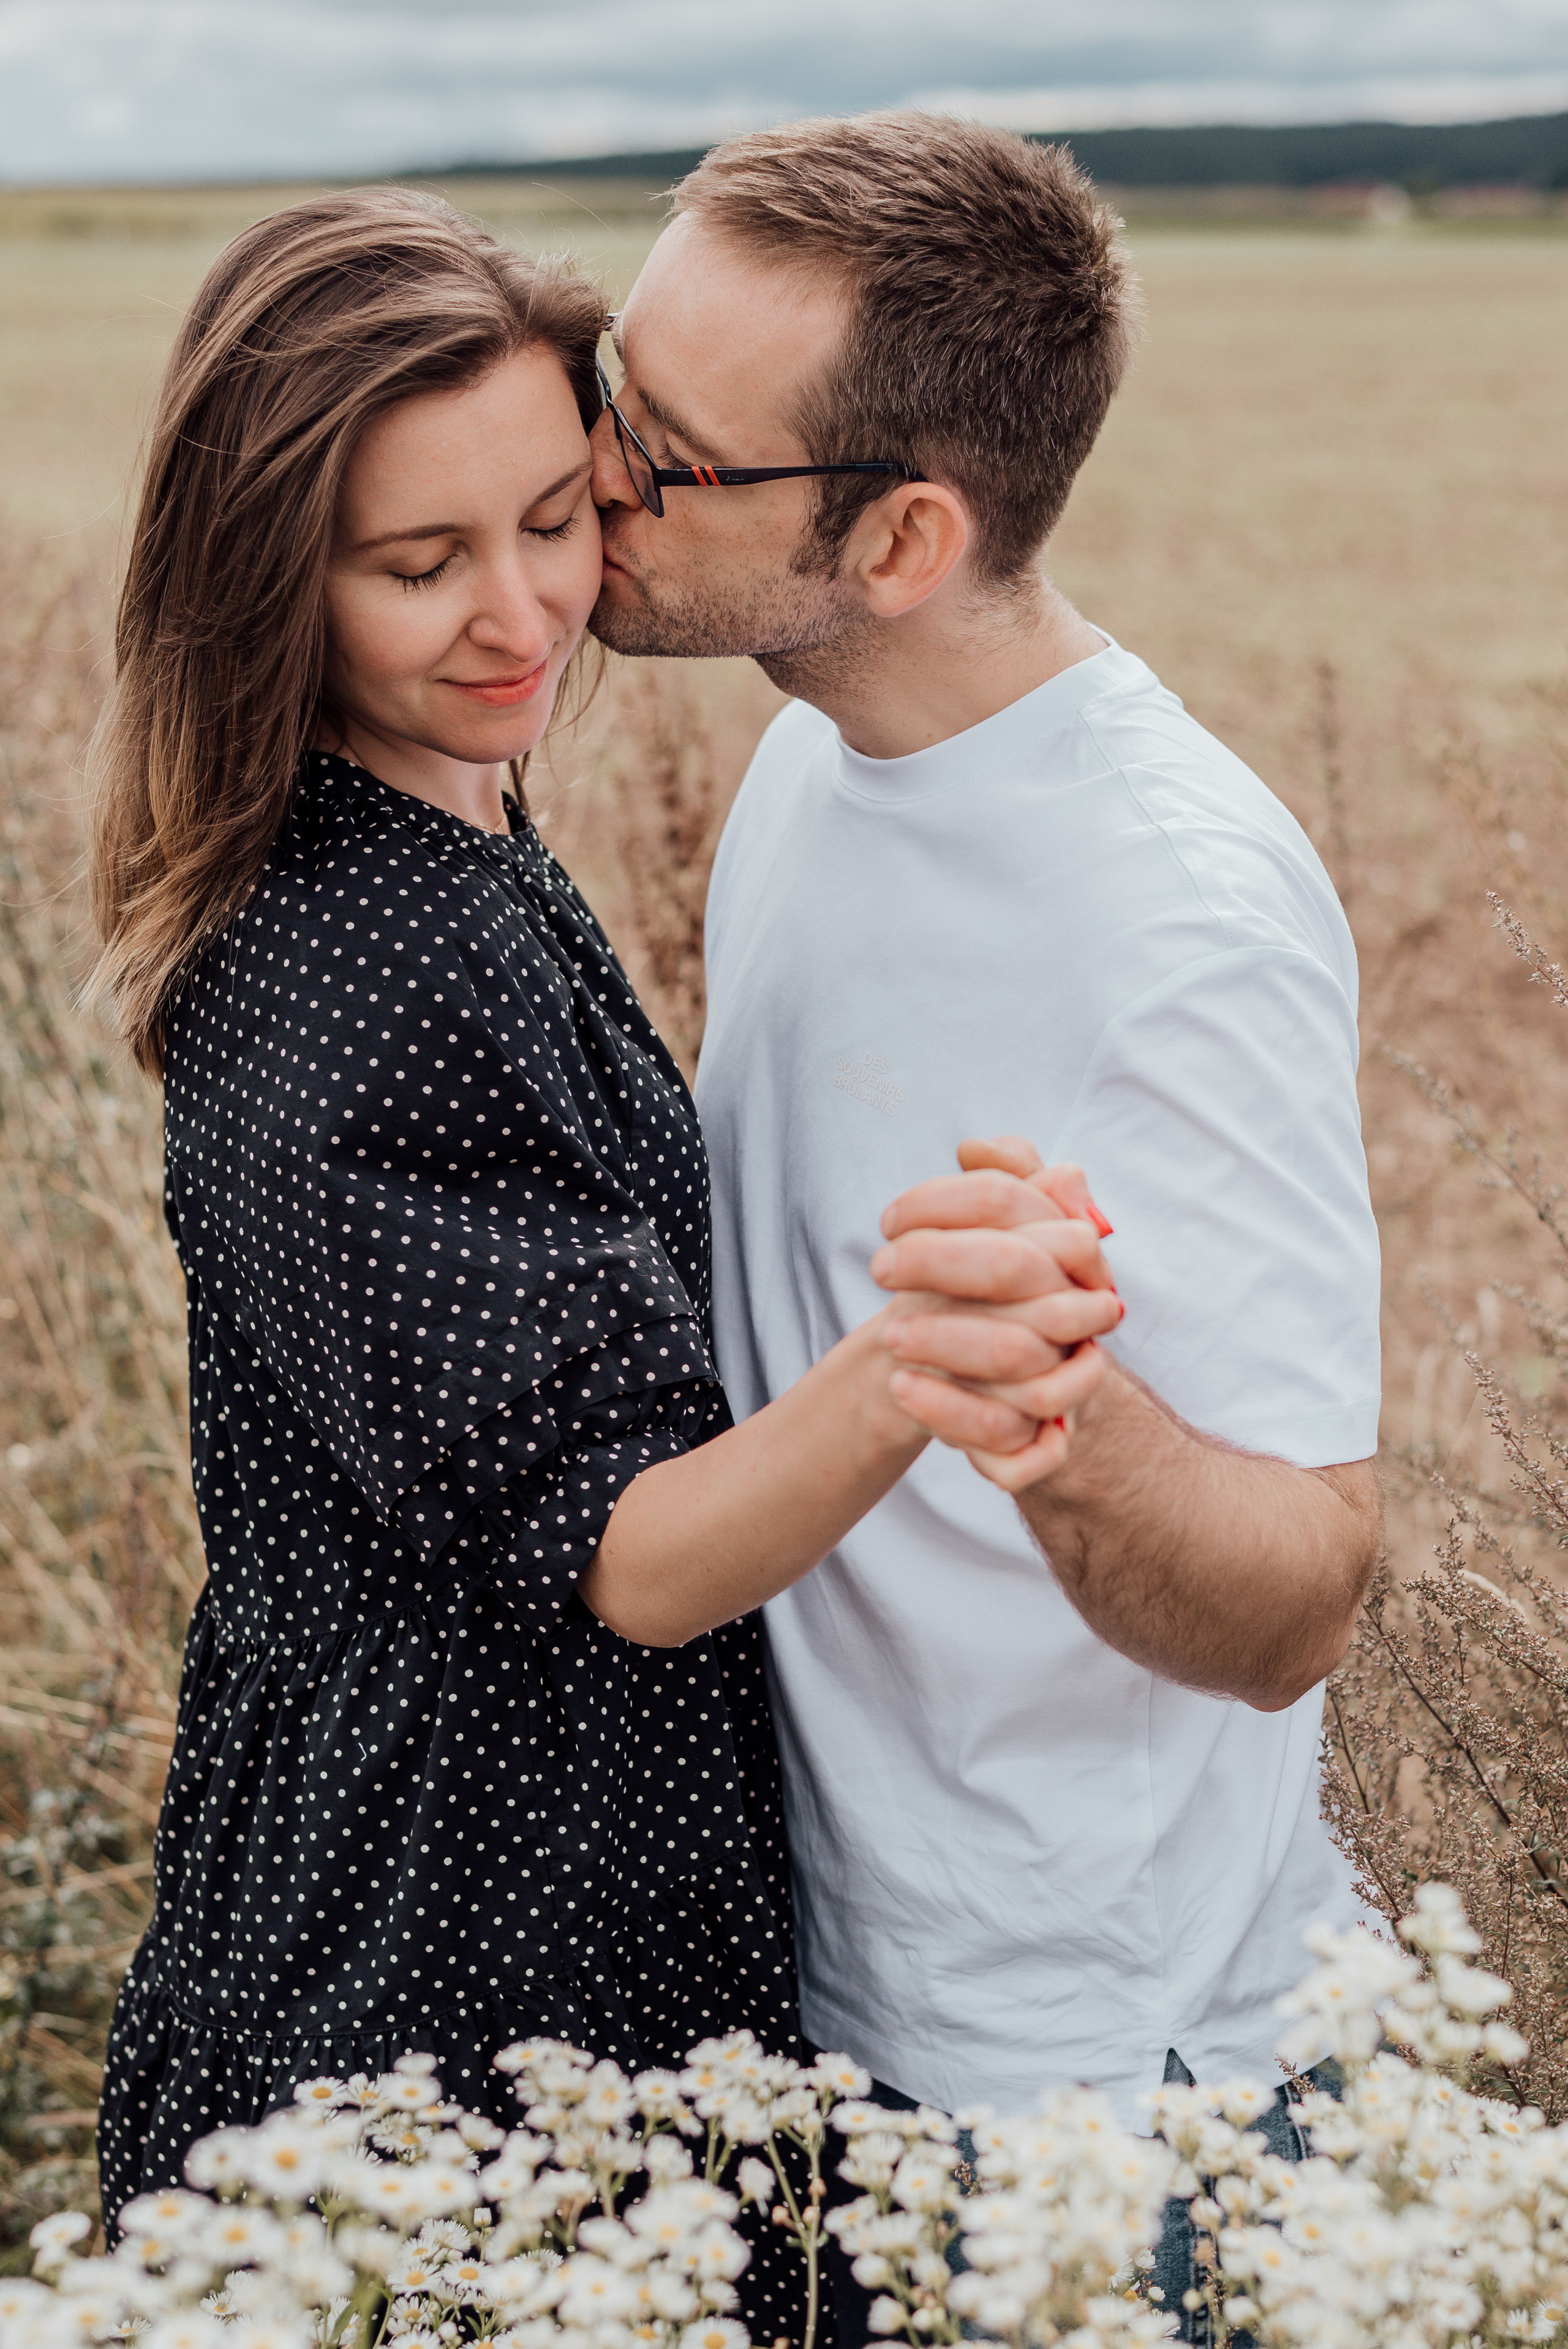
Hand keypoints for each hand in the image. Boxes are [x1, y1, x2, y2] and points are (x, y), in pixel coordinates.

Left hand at [869, 1137, 1121, 1490]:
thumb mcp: (1010, 1235)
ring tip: (887, 1338)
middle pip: (1015, 1269)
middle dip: (937, 1263)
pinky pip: (1014, 1444)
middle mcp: (1085, 1312)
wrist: (1027, 1395)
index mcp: (1075, 1255)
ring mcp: (1074, 1380)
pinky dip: (953, 1418)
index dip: (944, 1203)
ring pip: (1022, 1360)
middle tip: (878, 1268)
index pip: (1013, 1202)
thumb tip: (976, 1149)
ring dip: (943, 1344)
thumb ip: (1004, 1181)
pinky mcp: (1051, 1444)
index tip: (889, 1220)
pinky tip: (906, 1392)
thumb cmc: (1007, 1302)